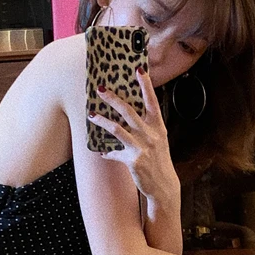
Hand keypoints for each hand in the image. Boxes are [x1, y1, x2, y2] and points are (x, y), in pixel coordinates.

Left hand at [89, 66, 179, 204]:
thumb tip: (128, 111)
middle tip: (100, 89)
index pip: (152, 101)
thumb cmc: (158, 159)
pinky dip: (107, 152)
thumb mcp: (158, 139)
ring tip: (91, 115)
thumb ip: (146, 125)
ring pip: (117, 129)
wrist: (163, 185)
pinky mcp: (134, 161)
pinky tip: (101, 152)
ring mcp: (142, 148)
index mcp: (158, 126)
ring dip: (102, 121)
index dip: (145, 85)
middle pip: (129, 111)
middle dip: (113, 98)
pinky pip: (114, 153)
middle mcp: (151, 135)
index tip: (138, 69)